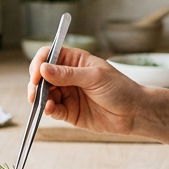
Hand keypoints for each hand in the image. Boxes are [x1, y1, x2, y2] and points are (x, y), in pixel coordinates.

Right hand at [27, 47, 146, 135]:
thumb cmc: (120, 89)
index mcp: (74, 61)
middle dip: (35, 83)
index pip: (49, 55)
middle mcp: (68, 76)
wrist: (134, 113)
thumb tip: (44, 69)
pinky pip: (52, 109)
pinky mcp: (69, 112)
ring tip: (42, 102)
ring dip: (39, 98)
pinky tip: (49, 109)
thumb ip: (68, 74)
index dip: (39, 63)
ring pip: (44, 94)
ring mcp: (67, 94)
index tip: (36, 74)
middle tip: (34, 92)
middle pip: (42, 76)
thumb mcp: (94, 77)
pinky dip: (47, 109)